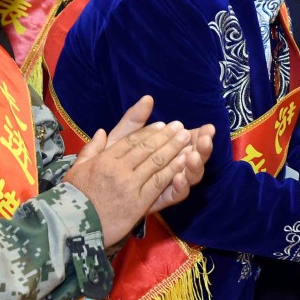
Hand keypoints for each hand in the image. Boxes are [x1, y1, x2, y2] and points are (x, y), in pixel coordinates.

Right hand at [65, 116, 193, 247]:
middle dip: (165, 135)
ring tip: (186, 138)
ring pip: (155, 162)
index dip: (149, 131)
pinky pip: (159, 182)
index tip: (162, 124)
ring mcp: (129, 185)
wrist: (70, 228)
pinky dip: (173, 169)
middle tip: (179, 126)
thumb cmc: (72, 198)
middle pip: (146, 148)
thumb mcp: (77, 169)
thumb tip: (102, 131)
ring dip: (174, 148)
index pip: (131, 141)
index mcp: (103, 160)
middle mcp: (117, 169)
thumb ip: (91, 149)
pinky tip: (183, 160)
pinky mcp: (138, 202)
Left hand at [100, 96, 215, 212]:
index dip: (200, 135)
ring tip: (194, 155)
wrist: (91, 201)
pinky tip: (180, 176)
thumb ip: (134, 120)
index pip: (189, 141)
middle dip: (203, 147)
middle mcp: (170, 168)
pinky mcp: (160, 201)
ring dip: (196, 165)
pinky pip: (176, 194)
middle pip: (194, 157)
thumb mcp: (119, 139)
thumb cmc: (105, 165)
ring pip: (190, 176)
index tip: (208, 128)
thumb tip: (147, 98)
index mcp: (165, 151)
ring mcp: (166, 185)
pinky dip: (181, 185)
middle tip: (208, 138)